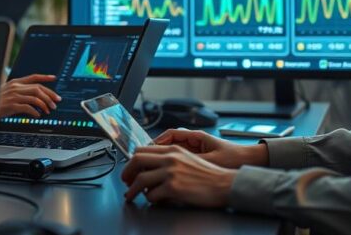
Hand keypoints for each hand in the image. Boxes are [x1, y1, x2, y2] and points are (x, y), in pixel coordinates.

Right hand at [0, 74, 60, 117]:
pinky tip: (38, 115)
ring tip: (49, 110)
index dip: (45, 77)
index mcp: (15, 82)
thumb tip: (35, 96)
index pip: (33, 77)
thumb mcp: (7, 92)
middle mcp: (15, 87)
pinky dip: (35, 112)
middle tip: (56, 101)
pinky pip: (28, 107)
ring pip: (35, 97)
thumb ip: (19, 91)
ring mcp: (14, 96)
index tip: (54, 78)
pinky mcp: (12, 105)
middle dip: (49, 95)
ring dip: (45, 104)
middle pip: (38, 88)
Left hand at [121, 145, 236, 207]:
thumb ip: (170, 159)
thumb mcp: (188, 159)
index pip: (143, 149)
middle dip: (127, 172)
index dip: (132, 160)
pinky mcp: (173, 188)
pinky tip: (153, 200)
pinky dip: (149, 199)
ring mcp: (171, 173)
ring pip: (140, 179)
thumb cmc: (209, 175)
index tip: (130, 169)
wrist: (224, 184)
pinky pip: (151, 195)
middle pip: (137, 160)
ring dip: (132, 189)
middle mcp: (170, 158)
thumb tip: (152, 167)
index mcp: (173, 150)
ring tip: (130, 196)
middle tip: (126, 181)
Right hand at [153, 128, 267, 168]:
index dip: (157, 141)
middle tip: (147, 160)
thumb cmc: (233, 157)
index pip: (171, 134)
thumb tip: (173, 167)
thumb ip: (192, 161)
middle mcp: (195, 141)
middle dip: (157, 150)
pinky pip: (181, 159)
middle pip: (169, 142)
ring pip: (174, 151)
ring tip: (154, 167)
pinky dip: (173, 164)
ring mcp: (196, 149)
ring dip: (164, 158)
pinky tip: (168, 173)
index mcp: (197, 136)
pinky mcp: (199, 158)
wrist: (248, 161)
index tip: (148, 150)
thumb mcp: (210, 160)